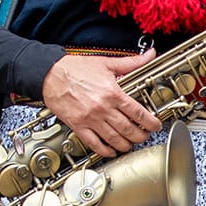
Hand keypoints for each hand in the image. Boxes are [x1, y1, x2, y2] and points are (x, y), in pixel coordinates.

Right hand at [41, 50, 163, 157]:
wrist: (50, 74)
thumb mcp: (106, 63)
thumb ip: (131, 62)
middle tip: (145, 136)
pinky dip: (105, 150)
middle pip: (128, 129)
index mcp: (112, 93)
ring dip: (125, 145)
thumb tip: (149, 55)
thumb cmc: (75, 68)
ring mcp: (90, 119)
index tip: (155, 126)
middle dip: (140, 136)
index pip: (138, 113)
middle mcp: (102, 108)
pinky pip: (94, 143)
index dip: (150, 122)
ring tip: (131, 144)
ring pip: (113, 139)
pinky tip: (111, 151)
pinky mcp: (78, 126)